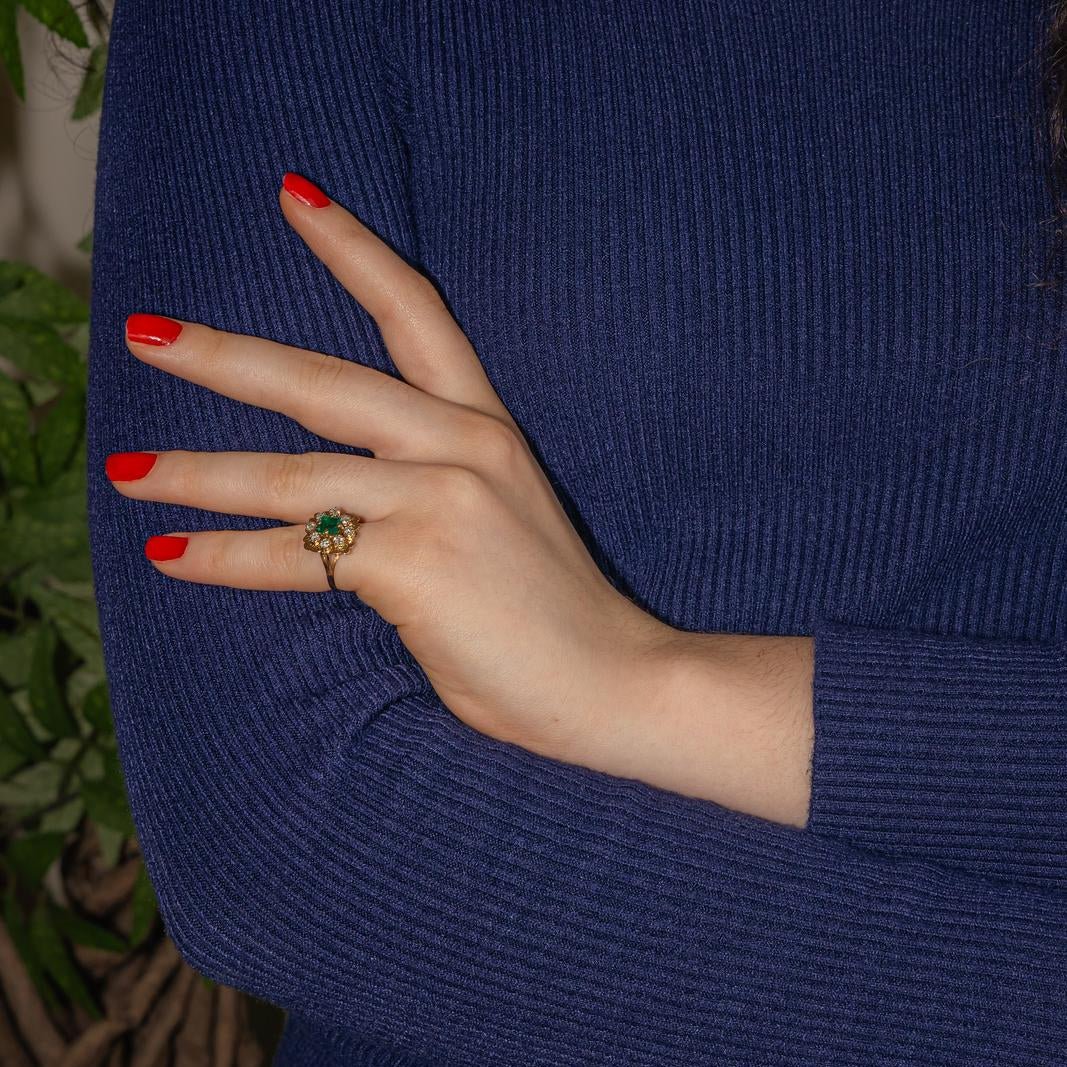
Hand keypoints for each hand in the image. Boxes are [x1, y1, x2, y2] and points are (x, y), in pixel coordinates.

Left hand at [107, 172, 814, 825]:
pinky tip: (173, 556)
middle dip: (224, 356)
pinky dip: (226, 557)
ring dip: (197, 474)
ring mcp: (440, 501)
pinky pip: (297, 553)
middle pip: (323, 383)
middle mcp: (462, 447)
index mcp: (486, 428)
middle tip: (146, 335)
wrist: (615, 681)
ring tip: (129, 475)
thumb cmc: (551, 615)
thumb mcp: (495, 521)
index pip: (417, 313)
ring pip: (292, 475)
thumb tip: (323, 506)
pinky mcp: (416, 563)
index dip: (353, 249)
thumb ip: (422, 491)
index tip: (295, 195)